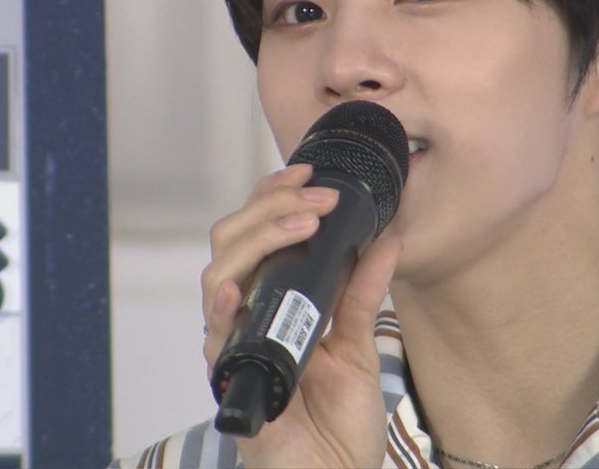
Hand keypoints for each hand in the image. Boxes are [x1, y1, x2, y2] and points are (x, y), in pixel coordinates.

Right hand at [201, 164, 401, 467]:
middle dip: (270, 208)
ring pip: (217, 275)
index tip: (308, 175)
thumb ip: (364, 292)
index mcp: (273, 304)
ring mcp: (235, 346)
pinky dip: (221, 309)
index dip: (272, 198)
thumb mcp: (360, 345)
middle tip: (316, 198)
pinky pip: (213, 339)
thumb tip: (386, 238)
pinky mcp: (231, 381)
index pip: (256, 234)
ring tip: (301, 224)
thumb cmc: (340, 423)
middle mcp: (246, 318)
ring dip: (258, 240)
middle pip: (231, 243)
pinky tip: (236, 289)